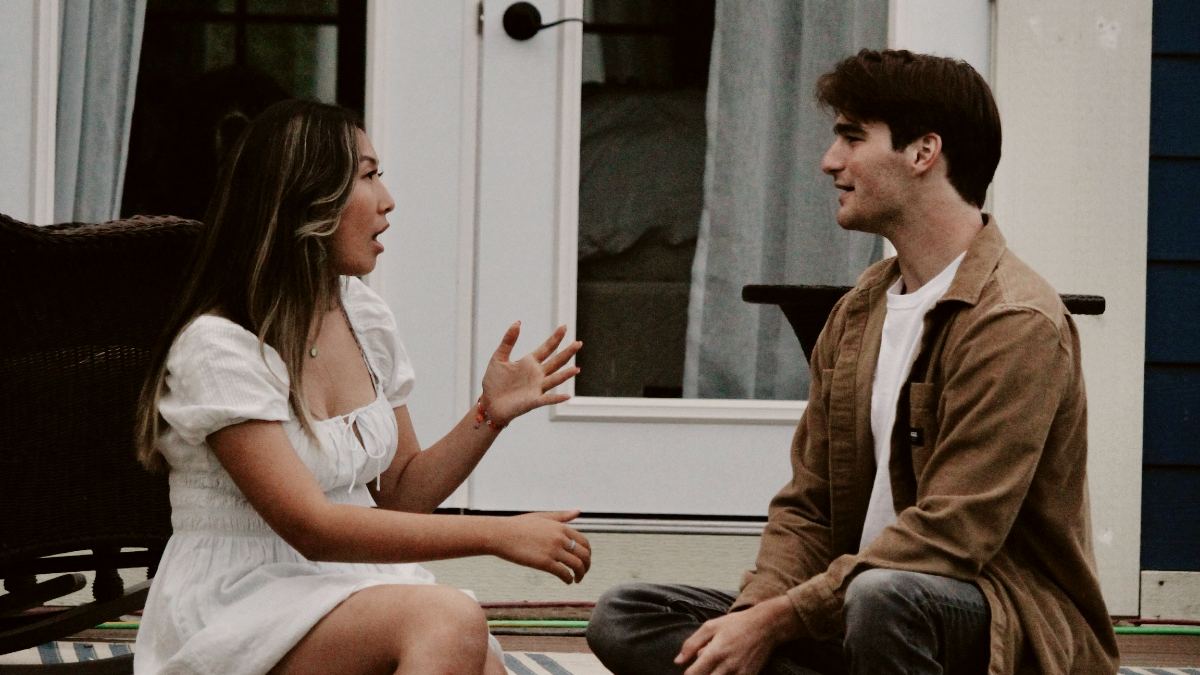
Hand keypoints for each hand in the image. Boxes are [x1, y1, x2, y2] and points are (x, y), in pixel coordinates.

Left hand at [480, 323, 580, 426]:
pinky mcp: (533, 401)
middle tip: (579, 343)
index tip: (564, 327)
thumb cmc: (494, 382)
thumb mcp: (499, 357)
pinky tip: (567, 396)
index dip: (555, 338)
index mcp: (530, 362)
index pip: (547, 348)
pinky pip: (547, 399)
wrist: (488, 403)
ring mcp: (537, 388)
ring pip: (555, 380)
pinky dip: (557, 398)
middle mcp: (537, 374)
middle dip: (567, 353)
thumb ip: (508, 341)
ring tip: (577, 369)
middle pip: (556, 361)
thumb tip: (518, 322)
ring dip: (566, 375)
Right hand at [492, 511, 590, 583]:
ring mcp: (553, 550)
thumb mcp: (542, 516)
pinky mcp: (544, 562)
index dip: (587, 553)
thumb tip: (578, 511)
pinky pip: (563, 573)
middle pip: (584, 554)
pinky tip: (567, 581)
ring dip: (580, 575)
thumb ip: (562, 516)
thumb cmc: (518, 526)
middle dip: (586, 566)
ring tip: (576, 579)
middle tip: (583, 573)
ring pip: (577, 565)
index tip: (584, 560)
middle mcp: (560, 538)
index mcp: (561, 527)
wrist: (500, 534)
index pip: (584, 542)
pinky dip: (568, 579)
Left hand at [674, 597, 798, 674]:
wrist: (765, 626)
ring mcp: (739, 674)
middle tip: (701, 670)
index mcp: (715, 652)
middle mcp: (727, 666)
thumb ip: (691, 644)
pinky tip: (722, 671)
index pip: (693, 674)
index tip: (688, 672)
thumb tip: (678, 661)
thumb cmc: (735, 624)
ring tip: (711, 669)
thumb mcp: (710, 626)